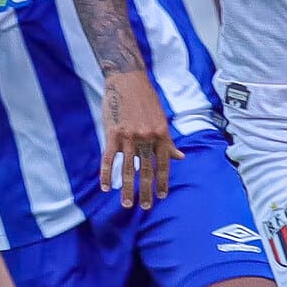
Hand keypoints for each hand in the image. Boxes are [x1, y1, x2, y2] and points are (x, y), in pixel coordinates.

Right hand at [100, 70, 182, 209]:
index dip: (163, 182)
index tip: (162, 196)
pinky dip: (106, 174)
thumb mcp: (161, 120)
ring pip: (128, 168)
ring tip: (127, 203)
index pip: (163, 164)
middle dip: (147, 191)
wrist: (127, 80)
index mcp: (161, 135)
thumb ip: (168, 141)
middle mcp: (147, 137)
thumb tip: (180, 157)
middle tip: (146, 206)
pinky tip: (106, 187)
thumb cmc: (146, 99)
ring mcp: (129, 136)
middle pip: (147, 170)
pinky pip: (109, 158)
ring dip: (127, 188)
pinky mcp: (113, 133)